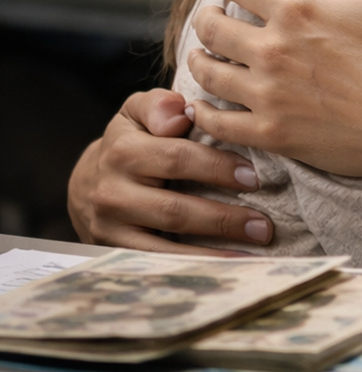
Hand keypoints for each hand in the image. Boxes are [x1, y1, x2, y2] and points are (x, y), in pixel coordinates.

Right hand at [68, 88, 273, 254]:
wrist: (86, 185)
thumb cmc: (130, 142)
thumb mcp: (137, 113)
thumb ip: (159, 105)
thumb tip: (181, 111)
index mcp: (122, 149)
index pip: (177, 159)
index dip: (217, 168)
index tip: (254, 178)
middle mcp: (112, 190)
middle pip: (174, 208)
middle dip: (223, 218)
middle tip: (263, 224)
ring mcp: (110, 226)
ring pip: (166, 242)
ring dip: (214, 249)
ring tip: (253, 246)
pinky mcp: (113, 251)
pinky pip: (156, 263)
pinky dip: (193, 266)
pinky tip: (226, 265)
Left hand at [189, 0, 361, 180]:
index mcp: (297, 9)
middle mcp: (273, 50)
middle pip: (210, 27)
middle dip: (207, 18)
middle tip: (213, 20)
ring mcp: (268, 95)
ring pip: (207, 74)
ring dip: (199, 61)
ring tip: (204, 59)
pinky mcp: (272, 134)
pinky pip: (217, 123)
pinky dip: (204, 113)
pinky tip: (204, 107)